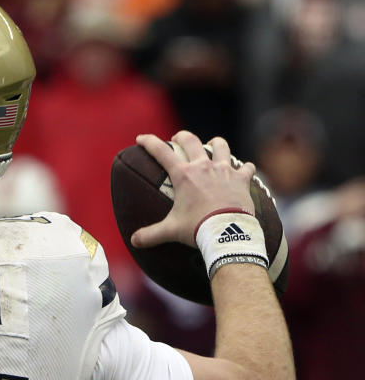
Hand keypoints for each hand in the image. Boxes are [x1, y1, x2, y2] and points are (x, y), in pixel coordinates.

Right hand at [131, 131, 255, 247]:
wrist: (228, 232)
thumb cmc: (198, 228)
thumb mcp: (171, 230)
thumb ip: (151, 234)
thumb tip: (134, 241)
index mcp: (183, 175)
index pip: (161, 151)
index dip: (149, 142)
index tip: (141, 138)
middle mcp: (203, 167)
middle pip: (191, 141)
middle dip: (182, 137)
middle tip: (177, 139)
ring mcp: (224, 170)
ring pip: (221, 146)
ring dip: (216, 144)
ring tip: (212, 146)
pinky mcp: (242, 179)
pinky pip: (246, 167)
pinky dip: (244, 168)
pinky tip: (244, 170)